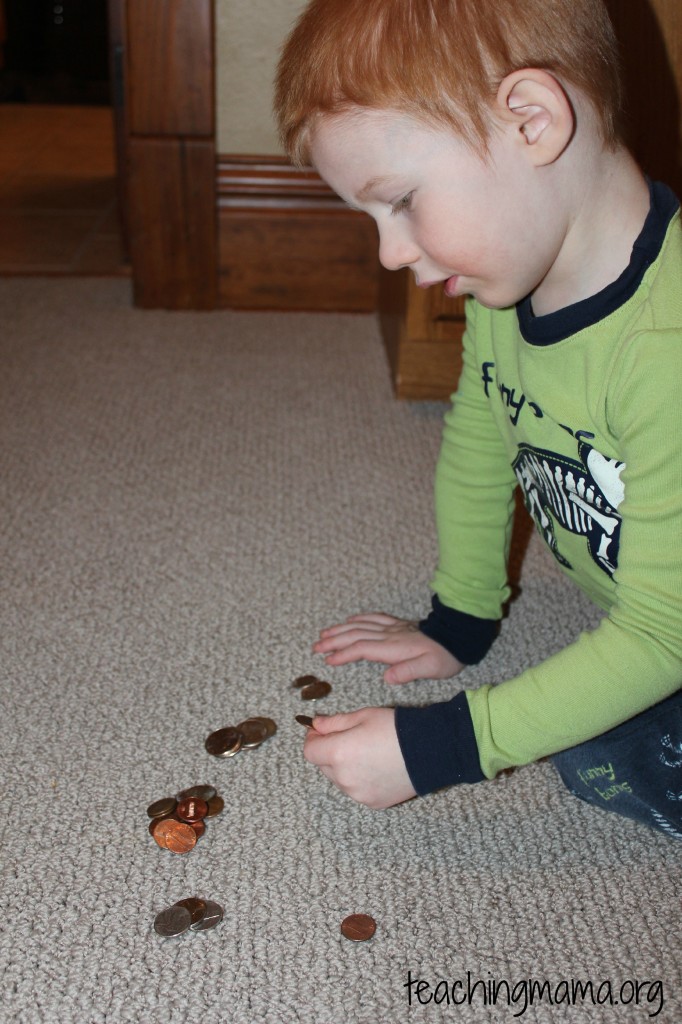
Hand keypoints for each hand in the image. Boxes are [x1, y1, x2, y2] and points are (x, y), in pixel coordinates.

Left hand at [303, 707, 415, 808]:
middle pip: (323, 766)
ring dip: (343, 767)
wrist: (430, 751)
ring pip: (339, 779)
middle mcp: (344, 778)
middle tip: (348, 738)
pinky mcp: (372, 803)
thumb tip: (316, 725)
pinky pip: (355, 790)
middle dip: (329, 751)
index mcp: (338, 753)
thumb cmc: (396, 729)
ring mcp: (357, 793)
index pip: (310, 751)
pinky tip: (376, 767)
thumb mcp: (363, 716)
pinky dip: (359, 779)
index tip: (321, 730)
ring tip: (366, 752)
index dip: (313, 739)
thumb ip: (334, 722)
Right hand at [312, 612, 462, 683]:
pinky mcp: (398, 625)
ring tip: (324, 635)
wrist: (457, 636)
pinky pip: (374, 618)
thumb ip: (408, 672)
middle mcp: (389, 635)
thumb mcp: (430, 669)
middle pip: (355, 635)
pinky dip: (359, 619)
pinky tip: (350, 620)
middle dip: (334, 641)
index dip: (343, 654)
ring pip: (361, 625)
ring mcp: (393, 628)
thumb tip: (387, 677)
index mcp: (394, 648)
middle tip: (316, 647)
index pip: (362, 649)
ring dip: (341, 629)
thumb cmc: (444, 657)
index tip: (327, 660)